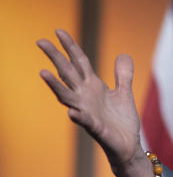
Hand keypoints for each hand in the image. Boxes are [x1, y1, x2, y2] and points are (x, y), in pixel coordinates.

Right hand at [37, 29, 152, 176]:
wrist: (128, 145)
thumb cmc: (121, 121)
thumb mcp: (124, 93)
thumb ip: (122, 75)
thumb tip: (123, 54)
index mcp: (93, 87)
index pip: (79, 62)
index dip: (70, 46)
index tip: (58, 31)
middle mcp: (86, 97)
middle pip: (67, 74)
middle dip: (55, 57)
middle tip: (40, 41)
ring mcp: (88, 112)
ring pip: (67, 97)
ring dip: (55, 86)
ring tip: (43, 72)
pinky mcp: (96, 128)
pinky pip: (85, 122)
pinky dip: (79, 117)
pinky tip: (72, 112)